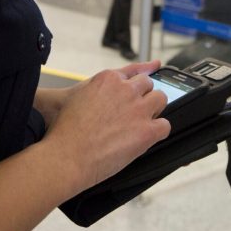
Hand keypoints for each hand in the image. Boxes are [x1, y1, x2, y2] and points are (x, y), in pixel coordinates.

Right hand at [35, 59, 160, 127]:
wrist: (65, 157)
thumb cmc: (66, 130)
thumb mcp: (77, 95)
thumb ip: (100, 84)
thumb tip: (118, 79)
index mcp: (108, 78)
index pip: (133, 73)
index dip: (131, 89)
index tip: (132, 96)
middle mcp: (126, 90)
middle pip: (147, 85)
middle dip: (141, 98)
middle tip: (130, 115)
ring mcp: (138, 109)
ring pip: (160, 99)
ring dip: (153, 111)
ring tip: (139, 125)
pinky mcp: (146, 131)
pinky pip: (165, 125)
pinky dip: (158, 132)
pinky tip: (146, 138)